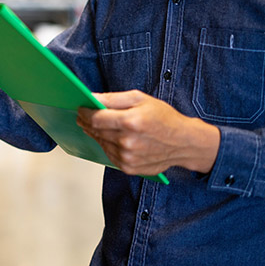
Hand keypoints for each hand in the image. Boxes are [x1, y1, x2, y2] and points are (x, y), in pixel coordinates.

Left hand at [77, 90, 219, 175]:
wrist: (184, 143)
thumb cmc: (164, 118)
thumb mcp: (141, 99)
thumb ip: (113, 98)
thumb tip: (91, 97)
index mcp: (131, 121)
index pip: (96, 118)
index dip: (84, 113)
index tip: (81, 108)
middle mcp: (128, 141)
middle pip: (96, 131)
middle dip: (87, 122)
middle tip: (84, 116)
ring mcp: (128, 157)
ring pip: (101, 143)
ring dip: (97, 134)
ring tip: (99, 126)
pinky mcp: (128, 168)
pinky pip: (109, 154)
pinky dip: (107, 145)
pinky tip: (112, 138)